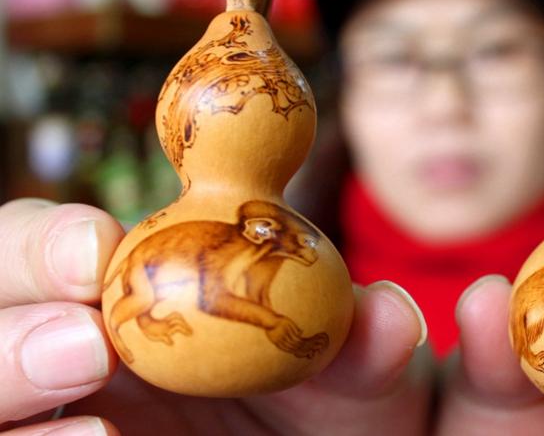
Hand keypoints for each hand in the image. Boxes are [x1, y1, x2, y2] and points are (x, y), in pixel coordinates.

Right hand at [0, 199, 430, 435]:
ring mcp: (55, 417)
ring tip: (98, 415)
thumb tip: (389, 316)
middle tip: (86, 346)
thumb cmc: (335, 411)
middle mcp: (79, 350)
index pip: (54, 247)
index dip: (50, 243)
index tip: (94, 252)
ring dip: (9, 382)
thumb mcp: (355, 379)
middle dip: (12, 322)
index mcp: (137, 292)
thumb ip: (368, 345)